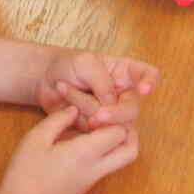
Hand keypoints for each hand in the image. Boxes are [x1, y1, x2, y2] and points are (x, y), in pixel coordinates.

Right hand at [0, 106, 139, 193]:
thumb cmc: (25, 175)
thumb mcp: (36, 139)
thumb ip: (58, 120)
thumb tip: (75, 109)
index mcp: (86, 153)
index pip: (120, 131)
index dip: (114, 116)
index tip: (96, 109)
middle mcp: (96, 168)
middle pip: (130, 150)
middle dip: (128, 130)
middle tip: (109, 116)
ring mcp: (92, 180)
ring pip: (120, 160)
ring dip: (117, 141)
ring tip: (95, 126)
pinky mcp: (84, 187)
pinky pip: (106, 166)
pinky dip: (104, 151)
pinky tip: (81, 140)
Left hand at [37, 51, 160, 128]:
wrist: (44, 79)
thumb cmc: (67, 64)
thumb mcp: (85, 63)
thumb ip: (102, 81)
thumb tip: (111, 104)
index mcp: (125, 72)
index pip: (148, 75)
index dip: (150, 82)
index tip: (144, 89)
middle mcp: (122, 94)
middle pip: (132, 109)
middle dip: (115, 114)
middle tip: (97, 116)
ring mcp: (110, 112)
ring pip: (111, 123)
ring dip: (85, 108)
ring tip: (65, 89)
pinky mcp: (96, 127)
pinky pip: (95, 131)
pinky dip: (77, 118)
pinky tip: (65, 104)